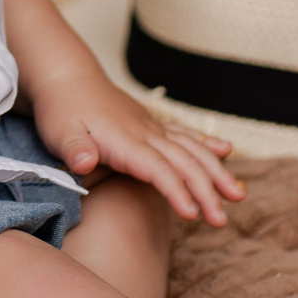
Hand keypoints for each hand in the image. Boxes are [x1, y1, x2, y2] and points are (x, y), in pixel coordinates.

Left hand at [34, 71, 244, 226]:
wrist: (66, 76)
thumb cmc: (60, 109)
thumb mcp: (59, 131)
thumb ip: (74, 148)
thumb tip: (84, 162)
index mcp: (127, 141)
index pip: (160, 170)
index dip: (178, 192)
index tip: (193, 215)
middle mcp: (146, 134)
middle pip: (185, 163)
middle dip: (207, 191)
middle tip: (222, 221)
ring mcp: (152, 128)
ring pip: (193, 149)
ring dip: (216, 171)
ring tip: (238, 194)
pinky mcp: (151, 125)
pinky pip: (185, 135)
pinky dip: (207, 144)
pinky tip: (226, 150)